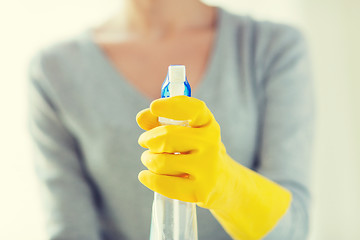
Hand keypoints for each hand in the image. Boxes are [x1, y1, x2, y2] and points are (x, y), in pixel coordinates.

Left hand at [136, 96, 291, 239]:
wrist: (221, 181)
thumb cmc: (194, 150)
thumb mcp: (183, 131)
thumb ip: (160, 121)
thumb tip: (141, 117)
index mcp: (208, 124)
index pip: (193, 109)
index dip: (171, 106)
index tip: (154, 107)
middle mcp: (211, 144)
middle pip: (168, 137)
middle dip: (148, 139)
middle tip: (144, 141)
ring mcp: (207, 169)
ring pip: (161, 162)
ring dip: (148, 159)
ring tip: (150, 159)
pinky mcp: (200, 191)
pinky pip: (162, 183)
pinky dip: (148, 178)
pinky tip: (145, 175)